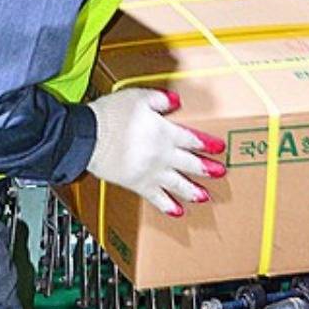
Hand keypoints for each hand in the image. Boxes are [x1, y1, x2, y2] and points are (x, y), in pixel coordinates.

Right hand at [86, 87, 226, 217]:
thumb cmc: (110, 115)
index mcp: (164, 133)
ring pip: (177, 184)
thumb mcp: (138, 97)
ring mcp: (150, 172)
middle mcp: (161, 155)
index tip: (219, 147)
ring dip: (193, 190)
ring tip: (204, 196)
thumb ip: (160, 99)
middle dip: (207, 169)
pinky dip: (167, 206)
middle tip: (220, 173)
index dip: (207, 143)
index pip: (192, 139)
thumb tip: (177, 101)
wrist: (87, 138)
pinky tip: (176, 211)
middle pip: (190, 163)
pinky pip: (156, 198)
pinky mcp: (137, 184)